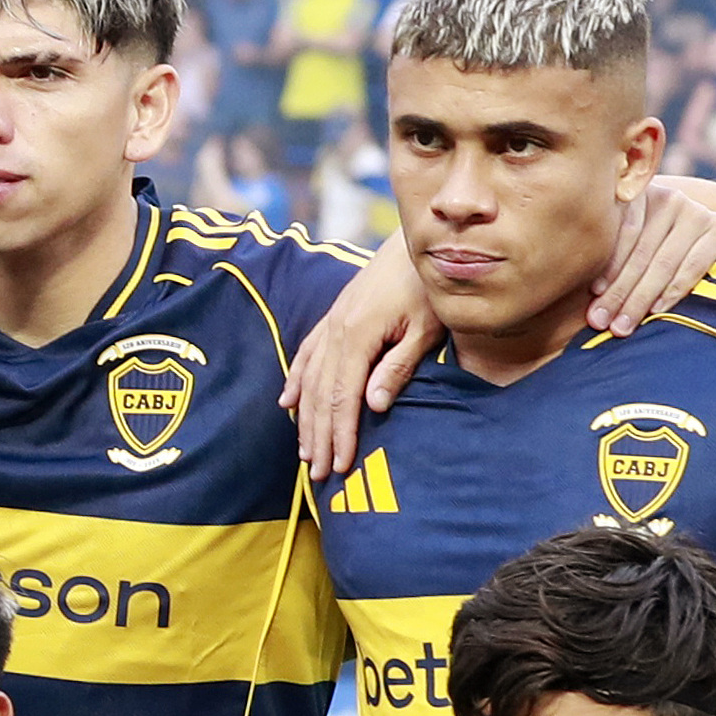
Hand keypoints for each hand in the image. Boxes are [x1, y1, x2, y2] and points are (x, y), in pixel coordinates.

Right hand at [284, 250, 437, 478]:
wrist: (420, 241)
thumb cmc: (428, 285)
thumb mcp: (424, 326)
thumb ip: (398, 365)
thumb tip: (373, 405)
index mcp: (358, 334)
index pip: (343, 396)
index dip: (340, 433)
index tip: (340, 465)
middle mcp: (336, 330)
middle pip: (321, 394)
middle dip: (318, 436)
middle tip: (318, 474)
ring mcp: (331, 323)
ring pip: (310, 379)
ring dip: (306, 418)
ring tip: (304, 452)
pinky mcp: (334, 316)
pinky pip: (307, 355)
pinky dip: (296, 381)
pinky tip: (288, 404)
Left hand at [589, 177, 715, 333]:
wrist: (701, 243)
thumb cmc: (650, 249)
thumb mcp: (629, 246)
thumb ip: (609, 257)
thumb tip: (587, 297)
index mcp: (640, 194)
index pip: (622, 230)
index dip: (608, 263)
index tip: (593, 293)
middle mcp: (669, 197)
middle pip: (640, 251)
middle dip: (618, 292)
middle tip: (601, 321)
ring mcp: (696, 212)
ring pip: (663, 262)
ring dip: (640, 299)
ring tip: (622, 326)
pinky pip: (692, 266)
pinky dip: (673, 291)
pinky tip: (656, 310)